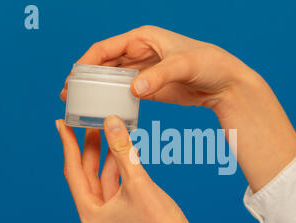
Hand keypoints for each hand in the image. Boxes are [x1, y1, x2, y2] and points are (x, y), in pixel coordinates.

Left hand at [56, 116, 249, 222]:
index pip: (73, 173)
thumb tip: (110, 122)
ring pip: (103, 181)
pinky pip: (116, 188)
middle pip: (87, 176)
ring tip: (109, 134)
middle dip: (90, 149)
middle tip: (90, 124)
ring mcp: (110, 220)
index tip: (61, 124)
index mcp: (90, 215)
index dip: (68, 145)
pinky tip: (125, 154)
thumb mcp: (137, 181)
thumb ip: (122, 150)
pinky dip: (119, 170)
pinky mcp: (124, 218)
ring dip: (106, 158)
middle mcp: (96, 219)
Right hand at [59, 25, 295, 191]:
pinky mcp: (151, 88)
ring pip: (112, 79)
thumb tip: (134, 89)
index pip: (106, 48)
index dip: (86, 61)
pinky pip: (126, 93)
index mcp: (143, 38)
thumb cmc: (210, 63)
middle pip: (104, 64)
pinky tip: (104, 110)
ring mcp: (144, 71)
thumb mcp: (185, 65)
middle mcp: (140, 52)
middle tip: (69, 95)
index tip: (73, 78)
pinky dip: (114, 100)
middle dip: (85, 78)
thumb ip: (159, 76)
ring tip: (80, 104)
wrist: (226, 83)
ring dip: (96, 91)